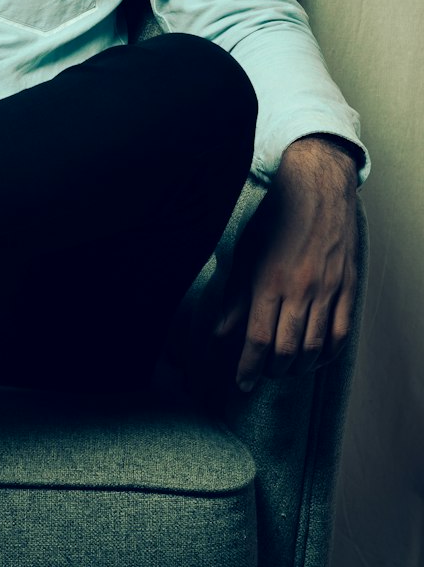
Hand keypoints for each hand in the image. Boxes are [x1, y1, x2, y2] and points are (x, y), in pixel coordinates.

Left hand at [214, 135, 358, 390]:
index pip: (257, 340)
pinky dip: (329, 353)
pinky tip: (317, 358)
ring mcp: (328, 290)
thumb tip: (219, 333)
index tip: (241, 383)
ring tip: (286, 369)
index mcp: (269, 280)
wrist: (315, 182)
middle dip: (271, 371)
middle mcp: (300, 289)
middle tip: (261, 375)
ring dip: (299, 366)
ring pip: (315, 347)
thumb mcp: (243, 251)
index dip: (247, 368)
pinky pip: (342, 332)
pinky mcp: (348, 286)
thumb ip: (233, 296)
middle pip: (287, 350)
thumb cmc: (274, 213)